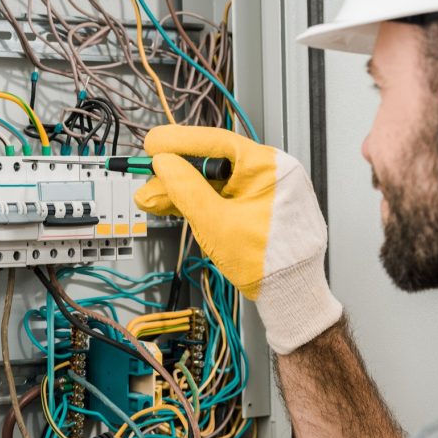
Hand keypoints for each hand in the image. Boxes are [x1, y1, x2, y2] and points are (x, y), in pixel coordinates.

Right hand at [135, 126, 342, 354]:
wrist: (291, 295)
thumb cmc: (269, 264)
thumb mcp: (217, 224)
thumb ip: (188, 191)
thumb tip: (164, 165)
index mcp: (269, 167)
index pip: (217, 142)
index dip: (180, 142)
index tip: (154, 144)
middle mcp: (269, 173)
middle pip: (213, 163)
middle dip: (176, 174)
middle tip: (147, 179)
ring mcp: (264, 192)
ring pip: (215, 183)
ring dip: (182, 191)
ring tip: (152, 198)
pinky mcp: (257, 209)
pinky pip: (224, 198)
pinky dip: (199, 203)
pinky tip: (172, 204)